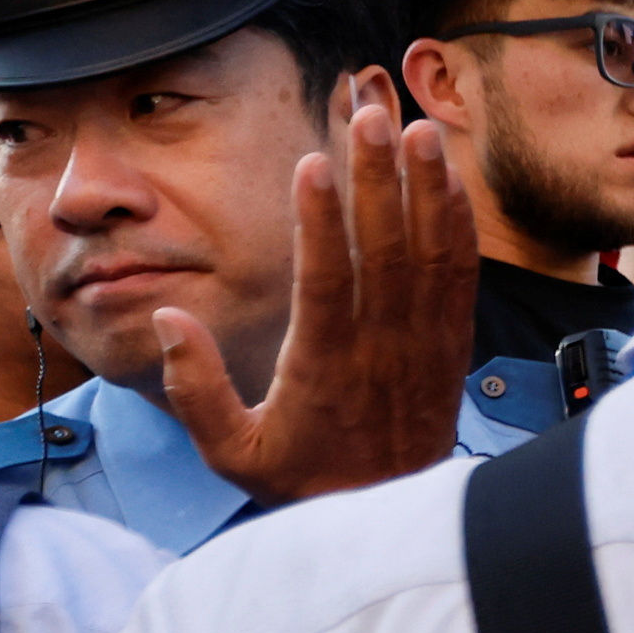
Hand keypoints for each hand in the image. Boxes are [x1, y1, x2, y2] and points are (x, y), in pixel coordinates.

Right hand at [159, 85, 476, 502]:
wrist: (386, 518)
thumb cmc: (303, 481)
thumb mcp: (231, 452)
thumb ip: (196, 388)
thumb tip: (171, 318)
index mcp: (325, 368)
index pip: (326, 280)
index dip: (320, 220)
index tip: (312, 162)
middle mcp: (382, 348)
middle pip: (385, 249)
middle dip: (377, 177)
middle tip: (369, 114)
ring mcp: (424, 343)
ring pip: (430, 252)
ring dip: (426, 186)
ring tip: (416, 127)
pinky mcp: (453, 344)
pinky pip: (461, 275)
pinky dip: (457, 222)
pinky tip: (449, 177)